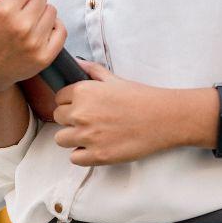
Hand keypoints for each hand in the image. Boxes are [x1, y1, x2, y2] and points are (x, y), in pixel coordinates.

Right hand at [0, 0, 67, 93]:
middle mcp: (21, 25)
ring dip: (42, 13)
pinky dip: (54, 28)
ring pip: (52, 11)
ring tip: (28, 21)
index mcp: (4, 10)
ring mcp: (34, 42)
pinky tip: (41, 30)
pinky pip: (61, 30)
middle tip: (21, 10)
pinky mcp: (44, 57)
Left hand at [52, 60, 176, 165]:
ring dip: (73, 137)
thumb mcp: (114, 79)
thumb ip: (92, 71)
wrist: (163, 118)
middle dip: (70, 118)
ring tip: (90, 134)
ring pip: (61, 139)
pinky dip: (82, 154)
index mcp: (83, 92)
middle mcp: (80, 113)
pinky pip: (74, 158)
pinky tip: (95, 147)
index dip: (70, 101)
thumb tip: (77, 64)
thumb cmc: (141, 97)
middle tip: (89, 119)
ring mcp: (88, 136)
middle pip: (58, 118)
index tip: (82, 105)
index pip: (59, 98)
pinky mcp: (97, 156)